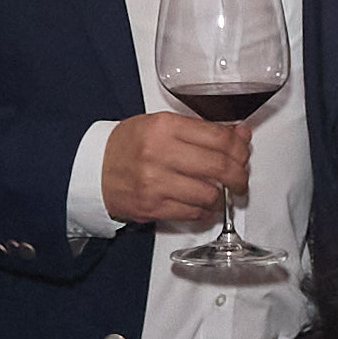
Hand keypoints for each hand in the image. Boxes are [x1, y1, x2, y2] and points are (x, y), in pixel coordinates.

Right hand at [99, 111, 249, 226]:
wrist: (93, 170)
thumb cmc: (129, 146)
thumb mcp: (162, 126)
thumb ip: (202, 130)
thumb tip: (240, 134)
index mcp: (164, 127)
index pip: (218, 137)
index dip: (239, 148)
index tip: (243, 154)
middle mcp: (159, 153)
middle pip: (219, 166)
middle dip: (239, 176)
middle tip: (241, 180)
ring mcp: (155, 182)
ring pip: (209, 194)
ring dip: (222, 197)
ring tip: (219, 193)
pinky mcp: (152, 207)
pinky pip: (193, 212)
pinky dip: (205, 211)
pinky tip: (203, 204)